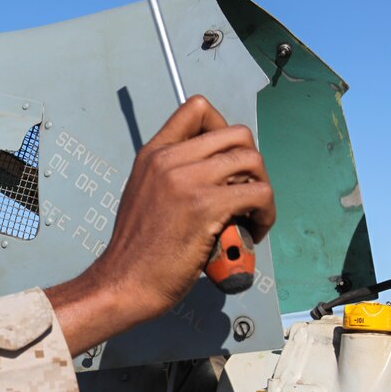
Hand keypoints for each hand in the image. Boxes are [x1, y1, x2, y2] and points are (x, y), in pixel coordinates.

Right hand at [45, 96, 275, 355]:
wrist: (124, 283)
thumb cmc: (137, 252)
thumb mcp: (144, 195)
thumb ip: (170, 175)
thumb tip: (213, 172)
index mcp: (153, 154)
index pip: (196, 108)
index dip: (223, 127)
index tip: (225, 160)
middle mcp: (170, 160)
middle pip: (237, 134)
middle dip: (251, 164)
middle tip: (243, 193)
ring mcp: (188, 181)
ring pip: (253, 160)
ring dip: (262, 189)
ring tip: (251, 215)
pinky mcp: (207, 206)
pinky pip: (260, 194)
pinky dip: (266, 214)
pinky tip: (253, 232)